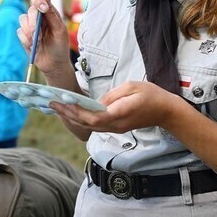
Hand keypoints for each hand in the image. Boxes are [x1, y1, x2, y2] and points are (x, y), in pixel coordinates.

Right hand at [17, 0, 69, 75]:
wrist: (54, 65)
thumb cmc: (60, 47)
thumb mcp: (60, 30)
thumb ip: (52, 14)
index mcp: (49, 13)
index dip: (38, 0)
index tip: (42, 8)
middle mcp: (38, 18)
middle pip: (30, 10)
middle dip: (34, 22)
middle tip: (39, 34)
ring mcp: (30, 27)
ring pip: (22, 19)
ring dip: (29, 32)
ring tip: (38, 42)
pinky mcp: (24, 36)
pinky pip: (19, 32)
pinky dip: (26, 40)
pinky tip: (34, 47)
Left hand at [49, 81, 181, 133]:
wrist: (165, 111)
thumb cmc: (151, 96)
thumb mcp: (132, 87)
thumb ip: (113, 96)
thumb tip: (97, 102)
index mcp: (119, 114)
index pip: (93, 117)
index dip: (76, 111)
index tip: (63, 102)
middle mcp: (115, 125)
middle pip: (86, 124)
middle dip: (67, 114)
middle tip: (51, 103)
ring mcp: (115, 128)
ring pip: (88, 127)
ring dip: (71, 117)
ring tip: (57, 107)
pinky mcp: (115, 127)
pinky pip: (94, 126)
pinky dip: (80, 120)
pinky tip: (72, 113)